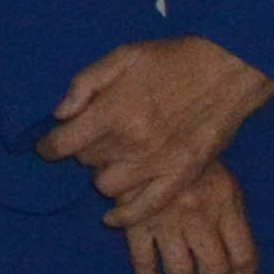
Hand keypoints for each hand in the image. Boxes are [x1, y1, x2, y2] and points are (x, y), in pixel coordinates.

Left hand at [42, 34, 273, 228]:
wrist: (228, 69)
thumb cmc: (172, 59)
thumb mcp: (122, 56)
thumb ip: (85, 84)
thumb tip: (60, 114)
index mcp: (113, 111)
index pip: (64, 143)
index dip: (48, 147)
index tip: (46, 147)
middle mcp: (132, 142)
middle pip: (87, 162)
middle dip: (84, 151)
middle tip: (94, 140)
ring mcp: (158, 163)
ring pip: (108, 187)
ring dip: (104, 175)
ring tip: (113, 161)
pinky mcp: (182, 175)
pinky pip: (145, 207)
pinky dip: (125, 215)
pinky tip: (113, 216)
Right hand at [125, 156, 260, 273]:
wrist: (150, 130)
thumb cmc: (195, 160)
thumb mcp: (225, 183)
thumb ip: (232, 219)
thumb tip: (240, 266)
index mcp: (227, 205)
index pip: (244, 256)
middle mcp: (200, 217)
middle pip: (215, 269)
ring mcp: (167, 220)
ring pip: (180, 269)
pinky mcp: (136, 219)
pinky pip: (142, 257)